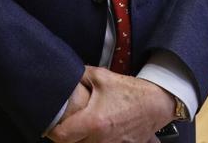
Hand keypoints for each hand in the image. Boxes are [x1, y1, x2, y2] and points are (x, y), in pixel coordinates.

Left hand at [50, 66, 172, 142]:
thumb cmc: (130, 90)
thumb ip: (80, 75)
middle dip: (66, 136)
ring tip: (78, 128)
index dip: (52, 130)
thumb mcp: (101, 76)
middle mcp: (101, 138)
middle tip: (63, 124)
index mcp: (94, 122)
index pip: (62, 136)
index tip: (50, 123)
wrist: (158, 103)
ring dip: (80, 140)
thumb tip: (65, 73)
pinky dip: (95, 142)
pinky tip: (94, 134)